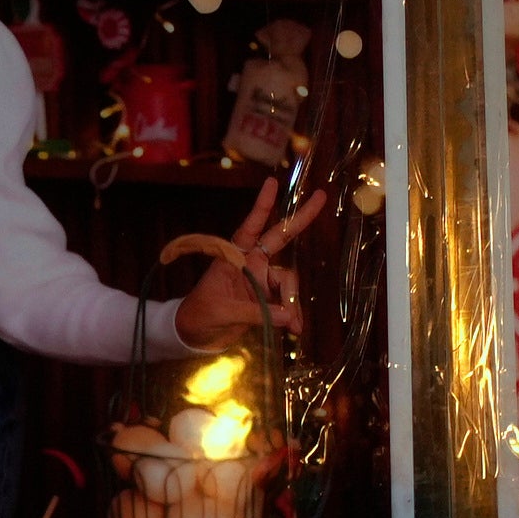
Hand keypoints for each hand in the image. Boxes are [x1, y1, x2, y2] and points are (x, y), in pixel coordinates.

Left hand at [171, 175, 312, 346]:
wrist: (196, 335)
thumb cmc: (200, 314)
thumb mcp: (221, 312)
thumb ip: (253, 313)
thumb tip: (287, 315)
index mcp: (234, 256)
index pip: (250, 226)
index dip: (262, 205)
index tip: (272, 182)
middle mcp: (251, 262)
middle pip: (281, 237)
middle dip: (301, 218)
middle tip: (321, 195)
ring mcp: (262, 279)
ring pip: (288, 280)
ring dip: (292, 301)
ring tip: (293, 326)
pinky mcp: (269, 297)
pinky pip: (288, 301)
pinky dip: (292, 314)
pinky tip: (294, 329)